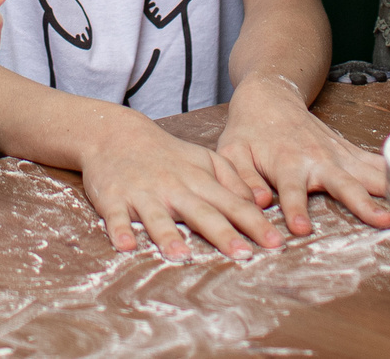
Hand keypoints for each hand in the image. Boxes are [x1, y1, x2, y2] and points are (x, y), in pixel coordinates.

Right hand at [77, 109, 286, 261]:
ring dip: (169, 236)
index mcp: (198, 179)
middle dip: (223, 234)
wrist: (117, 134)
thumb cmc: (167, 155)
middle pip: (202, 213)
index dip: (255, 223)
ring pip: (158, 217)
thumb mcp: (204, 160)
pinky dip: (120, 230)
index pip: (232, 203)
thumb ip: (232, 180)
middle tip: (244, 255)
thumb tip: (258, 205)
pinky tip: (126, 246)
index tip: (276, 243)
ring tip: (181, 256)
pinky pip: (116, 216)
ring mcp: (143, 193)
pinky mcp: (113, 198)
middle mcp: (173, 187)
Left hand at [215, 75, 389, 236]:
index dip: (296, 208)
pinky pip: (376, 164)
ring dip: (389, 190)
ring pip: (368, 173)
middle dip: (363, 203)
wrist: (270, 96)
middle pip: (344, 183)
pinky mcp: (349, 152)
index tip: (302, 229)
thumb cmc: (248, 131)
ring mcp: (338, 154)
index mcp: (287, 162)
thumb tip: (257, 202)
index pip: (291, 189)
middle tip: (383, 222)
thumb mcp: (232, 152)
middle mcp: (318, 158)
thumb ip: (243, 178)